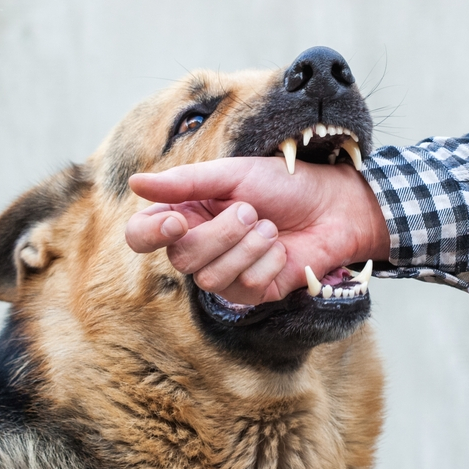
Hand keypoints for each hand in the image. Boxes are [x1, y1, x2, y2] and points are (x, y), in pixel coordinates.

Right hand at [125, 157, 389, 304]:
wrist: (333, 206)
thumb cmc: (283, 184)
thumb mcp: (232, 174)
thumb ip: (184, 182)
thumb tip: (135, 182)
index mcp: (186, 214)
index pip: (142, 235)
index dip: (150, 234)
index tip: (179, 221)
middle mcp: (199, 247)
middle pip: (181, 259)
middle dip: (220, 234)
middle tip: (251, 211)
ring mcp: (225, 273)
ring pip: (211, 278)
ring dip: (248, 248)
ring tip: (270, 229)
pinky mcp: (252, 293)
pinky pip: (244, 287)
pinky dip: (268, 263)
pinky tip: (283, 250)